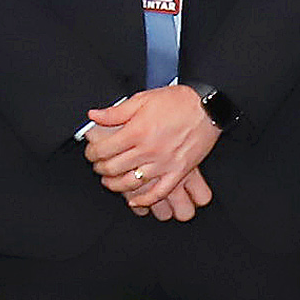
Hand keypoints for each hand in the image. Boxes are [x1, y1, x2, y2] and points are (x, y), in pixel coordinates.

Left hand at [83, 82, 221, 213]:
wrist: (207, 107)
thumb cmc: (176, 101)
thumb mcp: (142, 99)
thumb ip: (115, 112)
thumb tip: (93, 116)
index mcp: (137, 131)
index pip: (103, 149)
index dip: (92, 153)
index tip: (91, 153)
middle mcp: (148, 150)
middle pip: (113, 168)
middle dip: (100, 169)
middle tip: (98, 166)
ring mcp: (164, 163)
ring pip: (131, 183)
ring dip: (115, 185)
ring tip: (110, 181)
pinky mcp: (178, 171)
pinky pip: (159, 192)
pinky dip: (145, 200)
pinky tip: (135, 200)